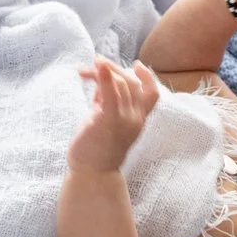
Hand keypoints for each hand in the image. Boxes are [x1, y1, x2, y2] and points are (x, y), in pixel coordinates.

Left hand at [68, 59, 159, 173]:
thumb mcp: (105, 121)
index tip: (136, 65)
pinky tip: (96, 65)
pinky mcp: (109, 120)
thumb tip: (100, 83)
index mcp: (138, 120)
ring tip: (84, 70)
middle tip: (96, 62)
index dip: (148, 77)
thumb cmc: (96, 149)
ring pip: (120, 84)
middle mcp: (136, 118)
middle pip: (131, 82)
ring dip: (102, 71)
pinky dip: (104, 76)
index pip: (152, 94)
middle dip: (113, 69)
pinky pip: (110, 93)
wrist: (92, 174)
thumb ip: (107, 102)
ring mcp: (125, 119)